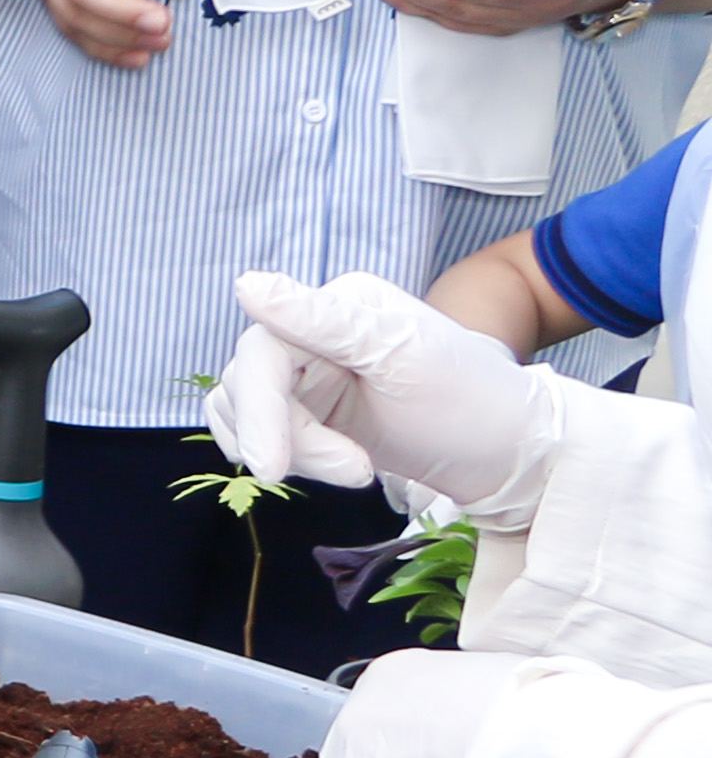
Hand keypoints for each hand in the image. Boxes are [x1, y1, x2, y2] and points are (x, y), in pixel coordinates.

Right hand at [205, 269, 568, 526]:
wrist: (512, 456)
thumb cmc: (474, 401)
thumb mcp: (403, 356)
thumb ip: (322, 320)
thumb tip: (246, 283)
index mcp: (341, 304)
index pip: (265, 349)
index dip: (261, 409)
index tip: (272, 468)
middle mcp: (316, 331)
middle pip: (250, 384)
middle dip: (290, 438)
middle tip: (352, 474)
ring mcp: (309, 373)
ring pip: (246, 411)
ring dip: (293, 452)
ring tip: (357, 472)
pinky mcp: (309, 412)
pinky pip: (259, 431)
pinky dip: (285, 456)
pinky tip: (336, 469)